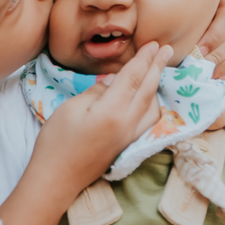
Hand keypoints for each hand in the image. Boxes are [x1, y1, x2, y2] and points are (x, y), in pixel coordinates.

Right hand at [31, 41, 173, 196]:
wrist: (56, 179)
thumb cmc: (56, 143)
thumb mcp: (70, 109)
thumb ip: (95, 92)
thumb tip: (112, 81)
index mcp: (113, 111)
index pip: (133, 78)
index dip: (144, 59)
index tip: (154, 44)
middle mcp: (127, 124)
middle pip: (148, 90)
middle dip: (157, 67)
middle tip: (167, 50)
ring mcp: (129, 137)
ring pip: (153, 107)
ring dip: (157, 87)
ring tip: (157, 71)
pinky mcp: (126, 145)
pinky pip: (148, 121)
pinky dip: (152, 105)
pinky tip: (148, 100)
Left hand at [199, 0, 224, 82]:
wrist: (220, 17)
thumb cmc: (204, 15)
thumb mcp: (200, 12)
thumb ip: (195, 21)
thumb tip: (183, 41)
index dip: (213, 39)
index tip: (197, 51)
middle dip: (216, 56)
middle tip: (202, 67)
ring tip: (210, 74)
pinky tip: (222, 77)